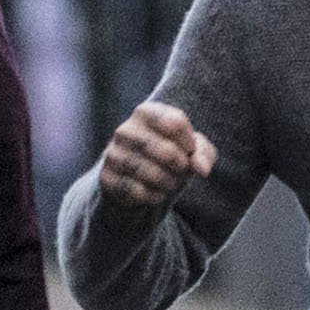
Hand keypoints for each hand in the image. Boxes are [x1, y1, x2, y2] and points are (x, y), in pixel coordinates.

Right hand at [96, 100, 217, 209]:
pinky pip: (136, 191)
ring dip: (169, 183)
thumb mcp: (191, 148)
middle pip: (166, 151)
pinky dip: (154, 196)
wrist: (137, 178)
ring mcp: (113, 154)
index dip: (190, 142)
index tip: (189, 149)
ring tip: (171, 183)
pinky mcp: (107, 177)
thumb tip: (201, 168)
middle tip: (182, 170)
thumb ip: (202, 152)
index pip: (175, 122)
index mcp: (145, 113)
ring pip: (150, 173)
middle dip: (181, 165)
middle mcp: (125, 130)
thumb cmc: (170, 155)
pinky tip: (157, 194)